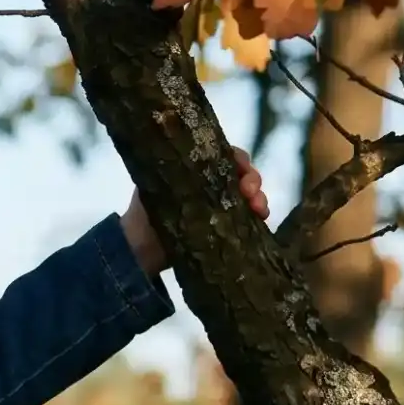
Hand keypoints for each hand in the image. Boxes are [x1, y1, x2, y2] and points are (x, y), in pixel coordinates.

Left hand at [122, 148, 269, 273]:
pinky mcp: (229, 225)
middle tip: (250, 193)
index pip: (226, 155)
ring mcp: (223, 203)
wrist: (141, 249)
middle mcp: (214, 182)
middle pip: (243, 173)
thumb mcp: (154, 186)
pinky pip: (250, 216)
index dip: (239, 159)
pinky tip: (262, 219)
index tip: (242, 168)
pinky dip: (259, 214)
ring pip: (251, 194)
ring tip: (259, 210)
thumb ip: (172, 172)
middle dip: (253, 179)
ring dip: (260, 198)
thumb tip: (189, 163)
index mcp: (197, 168)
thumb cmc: (145, 212)